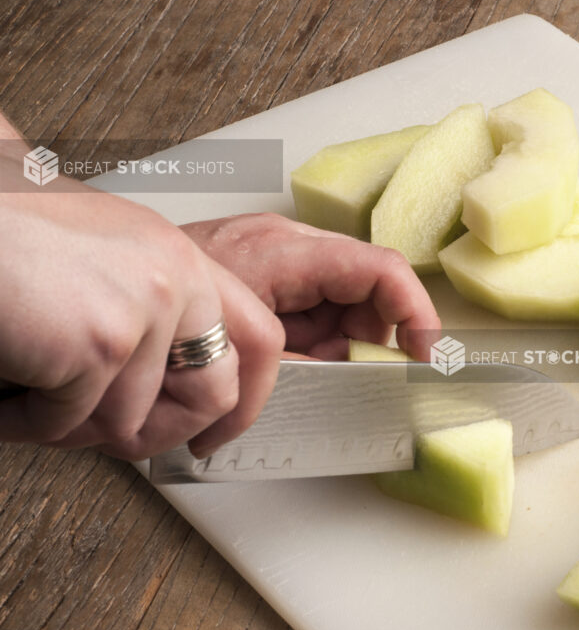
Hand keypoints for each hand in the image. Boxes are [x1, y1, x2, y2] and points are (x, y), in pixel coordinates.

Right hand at [0, 158, 284, 459]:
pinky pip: (68, 422)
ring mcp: (144, 313)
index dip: (245, 401)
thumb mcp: (105, 252)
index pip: (260, 340)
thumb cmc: (2, 225)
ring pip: (127, 420)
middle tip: (109, 438)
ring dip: (68, 423)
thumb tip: (165, 381)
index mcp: (181, 258)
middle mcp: (175, 281)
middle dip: (157, 434)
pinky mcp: (100, 345)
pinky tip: (4, 390)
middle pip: (211, 397)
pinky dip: (23, 420)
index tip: (218, 433)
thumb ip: (150, 308)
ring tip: (28, 387)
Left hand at [179, 212, 440, 360]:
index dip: (415, 312)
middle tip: (347, 382)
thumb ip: (302, 364)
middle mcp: (289, 248)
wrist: (103, 287)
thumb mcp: (238, 348)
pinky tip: (288, 369)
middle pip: (368, 292)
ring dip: (339, 349)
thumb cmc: (156, 304)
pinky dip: (314, 346)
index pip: (381, 270)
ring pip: (344, 307)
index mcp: (287, 252)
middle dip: (370, 342)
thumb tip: (348, 381)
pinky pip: (315, 312)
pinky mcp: (268, 278)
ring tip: (302, 379)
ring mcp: (279, 262)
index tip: (424, 354)